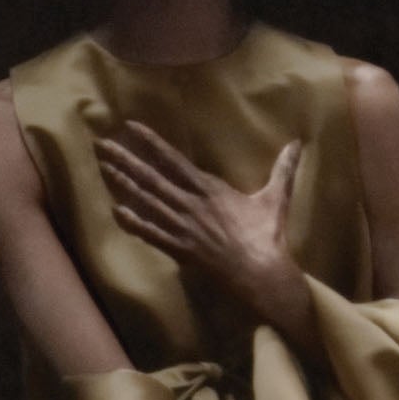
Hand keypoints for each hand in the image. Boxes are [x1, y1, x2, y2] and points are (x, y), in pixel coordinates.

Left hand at [97, 123, 301, 311]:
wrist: (260, 272)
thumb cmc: (267, 234)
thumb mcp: (276, 197)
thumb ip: (283, 169)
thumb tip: (297, 142)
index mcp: (211, 190)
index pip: (174, 161)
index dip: (151, 143)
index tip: (130, 127)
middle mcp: (191, 205)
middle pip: (151, 178)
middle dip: (125, 160)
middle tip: (101, 144)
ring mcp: (182, 228)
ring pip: (146, 202)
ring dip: (123, 184)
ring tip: (103, 168)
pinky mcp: (179, 249)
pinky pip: (150, 234)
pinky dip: (133, 223)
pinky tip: (115, 212)